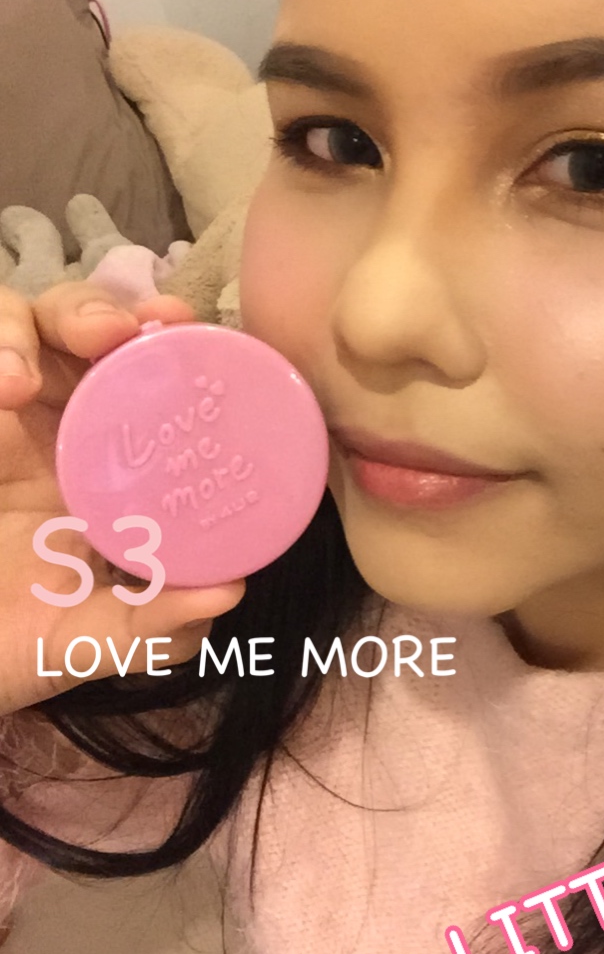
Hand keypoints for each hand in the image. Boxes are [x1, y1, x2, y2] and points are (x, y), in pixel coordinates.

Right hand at [0, 283, 245, 715]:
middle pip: (81, 327)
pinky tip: (5, 389)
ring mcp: (2, 416)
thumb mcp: (93, 640)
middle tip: (119, 332)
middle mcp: (55, 425)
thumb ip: (158, 622)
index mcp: (109, 463)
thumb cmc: (15, 644)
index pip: (143, 376)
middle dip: (101, 309)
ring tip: (31, 373)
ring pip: (20, 320)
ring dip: (38, 323)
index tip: (192, 332)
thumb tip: (229, 590)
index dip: (168, 344)